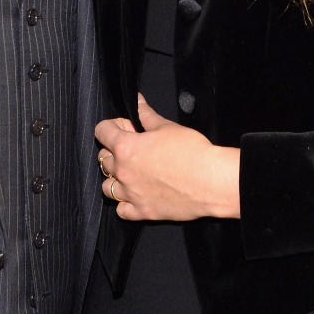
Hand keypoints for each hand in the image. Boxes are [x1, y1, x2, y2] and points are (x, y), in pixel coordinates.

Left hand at [96, 95, 239, 222]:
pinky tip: (135, 195)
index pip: (102, 131)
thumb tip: (137, 102)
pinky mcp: (143, 211)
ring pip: (107, 186)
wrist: (211, 181)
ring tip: (131, 173)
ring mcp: (132, 194)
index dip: (112, 125)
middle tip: (134, 148)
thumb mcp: (168, 127)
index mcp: (126, 147)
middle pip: (103, 158)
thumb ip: (147, 115)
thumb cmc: (192, 152)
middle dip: (114, 150)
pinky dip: (124, 203)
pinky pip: (121, 210)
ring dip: (115, 178)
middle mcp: (124, 171)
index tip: (125, 127)